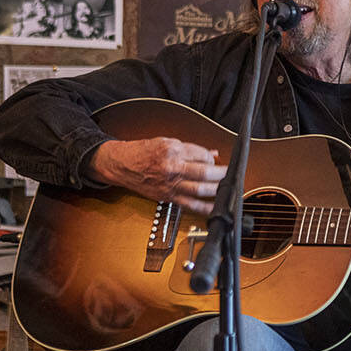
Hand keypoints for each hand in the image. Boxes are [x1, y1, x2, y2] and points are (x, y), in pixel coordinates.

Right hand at [88, 138, 225, 214]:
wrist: (122, 164)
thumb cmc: (143, 152)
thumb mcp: (167, 142)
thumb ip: (191, 149)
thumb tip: (212, 153)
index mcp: (173, 150)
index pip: (202, 155)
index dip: (212, 159)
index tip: (216, 160)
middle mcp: (172, 167)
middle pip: (204, 172)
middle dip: (221, 173)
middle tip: (228, 173)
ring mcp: (170, 184)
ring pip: (200, 189)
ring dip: (217, 189)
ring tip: (226, 187)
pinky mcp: (168, 196)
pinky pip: (190, 205)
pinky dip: (205, 208)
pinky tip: (216, 207)